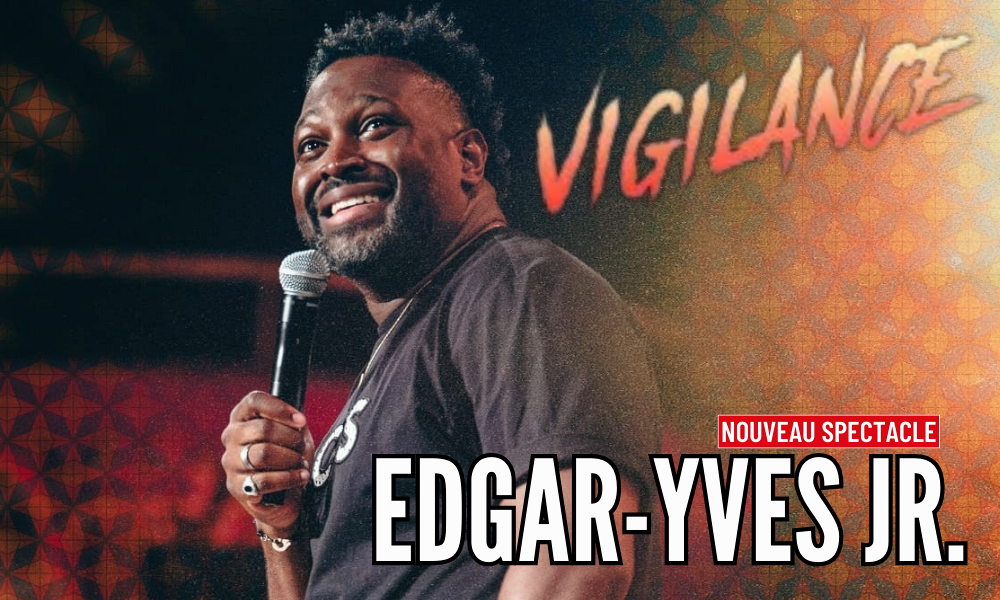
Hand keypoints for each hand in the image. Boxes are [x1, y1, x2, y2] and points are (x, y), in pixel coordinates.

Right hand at [220, 391, 314, 535]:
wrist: (284, 495)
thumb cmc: (288, 456)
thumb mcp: (294, 434)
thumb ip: (293, 423)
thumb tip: (298, 421)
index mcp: (243, 416)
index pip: (254, 401)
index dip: (280, 409)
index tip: (301, 421)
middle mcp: (231, 436)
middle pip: (263, 429)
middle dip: (291, 439)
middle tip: (302, 448)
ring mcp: (231, 462)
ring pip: (263, 454)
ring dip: (290, 459)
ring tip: (302, 464)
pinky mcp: (236, 487)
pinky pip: (263, 481)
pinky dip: (287, 479)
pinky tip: (299, 477)